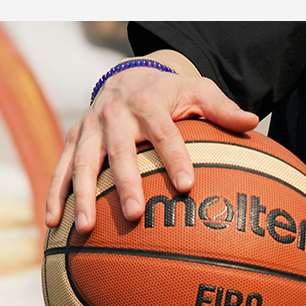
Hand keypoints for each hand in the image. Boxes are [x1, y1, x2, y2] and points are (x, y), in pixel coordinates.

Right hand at [45, 51, 259, 232]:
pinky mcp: (73, 139)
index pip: (165, 133)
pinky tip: (53, 223)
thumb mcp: (198, 91)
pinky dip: (56, 194)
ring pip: (83, 164)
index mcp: (148, 102)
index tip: (187, 186)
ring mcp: (90, 128)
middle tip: (134, 214)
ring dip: (82, 196)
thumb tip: (253, 121)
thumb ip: (222, 109)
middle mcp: (114, 114)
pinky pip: (61, 168)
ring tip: (85, 229)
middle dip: (125, 183)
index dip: (175, 158)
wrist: (127, 76)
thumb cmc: (170, 92)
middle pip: (120, 151)